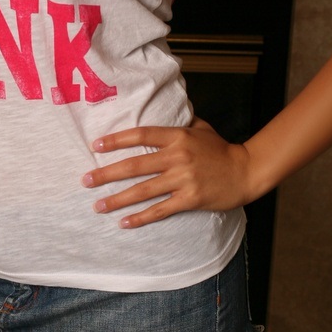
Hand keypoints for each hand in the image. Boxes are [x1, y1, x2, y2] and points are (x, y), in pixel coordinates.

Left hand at [81, 117, 255, 226]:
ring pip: (143, 190)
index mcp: (178, 136)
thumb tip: (163, 109)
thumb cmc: (221, 150)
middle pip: (134, 165)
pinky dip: (140, 218)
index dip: (116, 140)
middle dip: (106, 173)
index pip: (141, 135)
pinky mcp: (190, 199)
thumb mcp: (202, 128)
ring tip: (98, 206)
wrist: (246, 171)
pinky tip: (123, 223)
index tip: (96, 145)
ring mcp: (184, 179)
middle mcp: (178, 156)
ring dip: (117, 199)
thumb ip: (180, 122)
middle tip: (85, 180)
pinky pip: (160, 210)